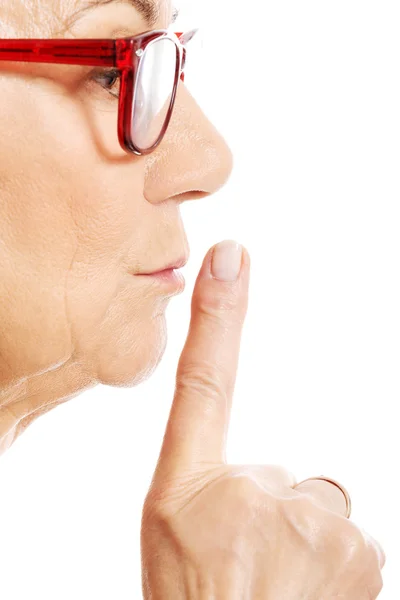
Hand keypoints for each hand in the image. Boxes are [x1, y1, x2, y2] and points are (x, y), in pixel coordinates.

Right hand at [140, 240, 383, 598]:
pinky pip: (348, 541)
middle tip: (246, 560)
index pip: (206, 382)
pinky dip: (330, 565)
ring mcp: (321, 529)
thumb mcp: (171, 528)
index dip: (218, 317)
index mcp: (194, 485)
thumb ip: (212, 473)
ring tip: (271, 584)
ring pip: (319, 510)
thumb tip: (260, 455)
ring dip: (301, 540)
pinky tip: (299, 594)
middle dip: (272, 510)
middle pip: (285, 477)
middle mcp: (262, 495)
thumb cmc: (188, 594)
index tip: (231, 256)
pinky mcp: (362, 556)